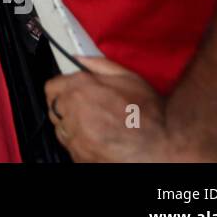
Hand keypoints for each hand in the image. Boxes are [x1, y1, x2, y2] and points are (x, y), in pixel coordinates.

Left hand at [45, 57, 184, 161]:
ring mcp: (75, 137)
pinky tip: (99, 139)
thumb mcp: (128, 77)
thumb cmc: (150, 115)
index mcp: (79, 89)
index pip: (51, 86)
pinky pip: (70, 146)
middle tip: (88, 108)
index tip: (73, 91)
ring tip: (96, 125)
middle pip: (54, 107)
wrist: (164, 146)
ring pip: (61, 128)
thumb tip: (81, 59)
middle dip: (67, 105)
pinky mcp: (79, 157)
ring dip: (72, 124)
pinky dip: (80, 143)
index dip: (64, 87)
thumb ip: (99, 64)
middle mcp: (72, 113)